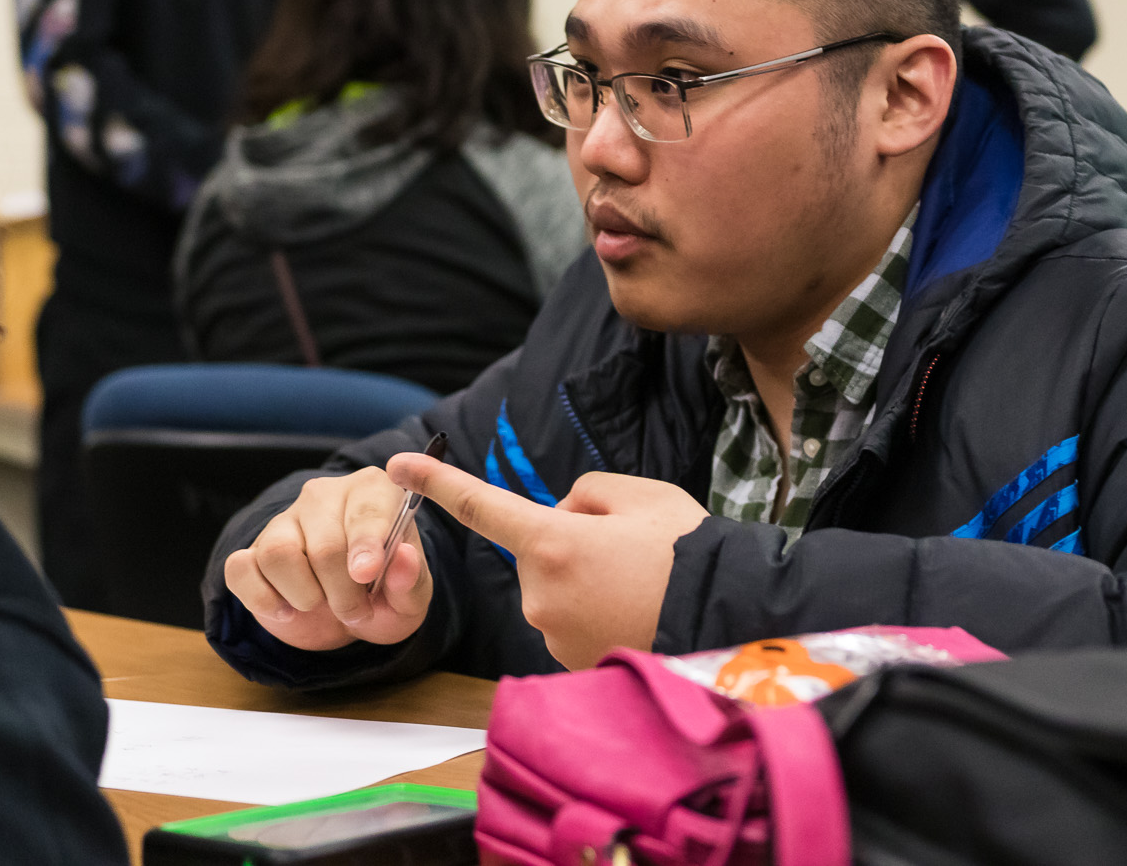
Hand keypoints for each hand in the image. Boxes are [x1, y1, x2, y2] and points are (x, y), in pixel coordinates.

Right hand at [222, 466, 433, 650]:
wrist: (347, 616)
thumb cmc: (384, 595)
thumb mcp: (410, 597)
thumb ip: (411, 579)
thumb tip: (404, 558)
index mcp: (373, 492)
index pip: (367, 510)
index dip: (367, 545)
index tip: (366, 574)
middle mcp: (324, 495)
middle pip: (324, 545)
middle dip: (343, 594)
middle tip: (357, 611)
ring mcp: (284, 520)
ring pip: (279, 554)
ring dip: (304, 596)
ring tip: (323, 605)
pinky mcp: (251, 550)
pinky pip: (240, 569)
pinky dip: (262, 598)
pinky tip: (286, 610)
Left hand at [387, 455, 708, 669]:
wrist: (731, 616)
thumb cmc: (687, 550)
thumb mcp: (640, 496)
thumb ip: (587, 495)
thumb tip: (565, 517)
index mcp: (552, 541)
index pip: (480, 505)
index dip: (436, 482)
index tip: (395, 462)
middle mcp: (541, 593)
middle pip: (538, 553)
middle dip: (568, 546)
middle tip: (629, 552)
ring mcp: (554, 634)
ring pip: (555, 591)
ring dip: (585, 583)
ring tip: (642, 585)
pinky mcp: (571, 664)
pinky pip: (572, 624)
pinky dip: (597, 616)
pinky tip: (637, 613)